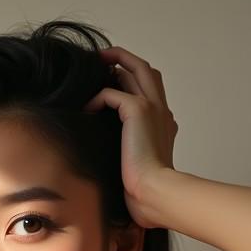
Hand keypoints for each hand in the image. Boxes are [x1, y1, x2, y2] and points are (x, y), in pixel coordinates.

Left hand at [83, 45, 178, 229]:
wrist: (155, 192)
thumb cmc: (146, 189)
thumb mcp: (138, 166)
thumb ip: (130, 151)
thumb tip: (111, 153)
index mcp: (164, 122)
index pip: (151, 88)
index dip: (132, 77)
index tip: (113, 77)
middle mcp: (161, 110)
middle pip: (145, 69)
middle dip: (122, 57)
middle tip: (100, 57)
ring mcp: (152, 107)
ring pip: (133, 68)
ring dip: (111, 63)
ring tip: (90, 69)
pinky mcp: (138, 110)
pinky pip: (111, 93)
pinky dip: (96, 99)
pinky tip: (86, 111)